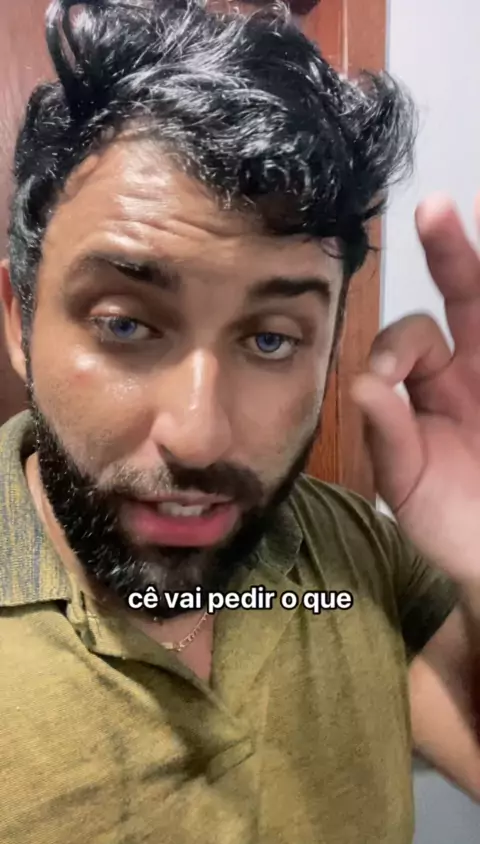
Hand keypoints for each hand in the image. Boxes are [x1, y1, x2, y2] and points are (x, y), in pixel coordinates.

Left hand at [351, 195, 479, 582]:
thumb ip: (388, 436)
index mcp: (433, 385)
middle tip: (440, 207)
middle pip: (468, 295)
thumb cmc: (449, 521)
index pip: (412, 338)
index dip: (398, 348)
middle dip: (454, 250)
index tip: (385, 380)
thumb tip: (360, 386)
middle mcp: (474, 368)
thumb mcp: (408, 483)